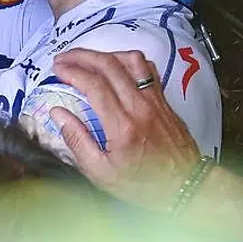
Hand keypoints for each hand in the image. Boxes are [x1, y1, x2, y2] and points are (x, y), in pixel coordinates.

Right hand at [50, 48, 200, 210]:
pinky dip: (128, 60)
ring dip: (105, 54)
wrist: (184, 187)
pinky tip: (117, 66)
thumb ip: (77, 141)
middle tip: (64, 59)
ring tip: (88, 59)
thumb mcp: (102, 174)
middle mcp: (140, 107)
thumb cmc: (144, 184)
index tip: (58, 69)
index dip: (72, 71)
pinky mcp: (163, 100)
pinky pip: (147, 68)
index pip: (94, 85)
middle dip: (81, 56)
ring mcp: (155, 100)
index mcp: (122, 127)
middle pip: (109, 65)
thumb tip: (59, 115)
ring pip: (130, 60)